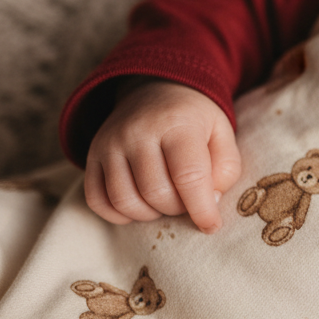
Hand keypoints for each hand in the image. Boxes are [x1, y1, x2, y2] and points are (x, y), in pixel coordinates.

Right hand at [84, 78, 241, 232]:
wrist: (155, 92)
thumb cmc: (195, 121)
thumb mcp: (223, 134)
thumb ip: (225, 169)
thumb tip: (208, 203)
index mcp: (178, 123)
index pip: (188, 176)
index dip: (201, 209)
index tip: (211, 226)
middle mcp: (138, 132)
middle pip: (156, 193)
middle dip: (178, 209)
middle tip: (188, 200)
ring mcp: (110, 144)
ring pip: (125, 201)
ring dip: (150, 214)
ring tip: (166, 201)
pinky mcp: (92, 157)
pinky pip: (97, 201)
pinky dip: (119, 214)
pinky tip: (140, 205)